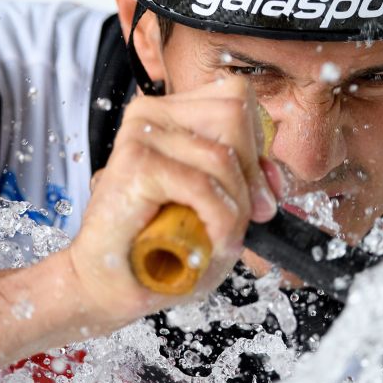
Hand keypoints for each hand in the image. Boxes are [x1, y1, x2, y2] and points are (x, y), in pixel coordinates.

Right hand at [68, 76, 280, 327]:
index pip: (236, 98)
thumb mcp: (216, 208)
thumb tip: (272, 176)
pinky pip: (203, 183)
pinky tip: (208, 241)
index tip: (257, 191)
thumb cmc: (156, 250)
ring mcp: (141, 135)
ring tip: (217, 237)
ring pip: (223, 154)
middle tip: (243, 219)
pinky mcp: (136, 163)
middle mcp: (151, 114)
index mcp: (169, 114)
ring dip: (235, 207)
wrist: (109, 284)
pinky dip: (218, 219)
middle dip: (251, 174)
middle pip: (235, 112)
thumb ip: (247, 182)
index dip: (257, 145)